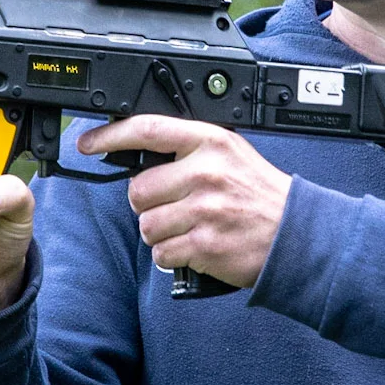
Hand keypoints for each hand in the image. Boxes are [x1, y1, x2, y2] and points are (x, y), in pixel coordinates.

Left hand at [77, 116, 292, 287]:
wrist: (295, 234)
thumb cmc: (261, 196)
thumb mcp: (231, 154)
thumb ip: (190, 150)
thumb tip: (141, 155)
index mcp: (210, 142)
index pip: (148, 129)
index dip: (110, 136)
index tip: (88, 143)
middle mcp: (206, 172)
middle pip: (138, 190)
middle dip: (148, 204)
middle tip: (174, 206)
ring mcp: (204, 209)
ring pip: (146, 225)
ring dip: (160, 232)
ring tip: (190, 228)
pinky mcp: (204, 244)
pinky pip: (161, 253)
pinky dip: (171, 255)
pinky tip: (195, 246)